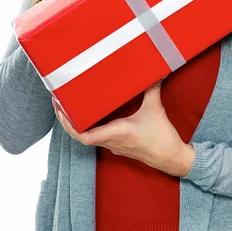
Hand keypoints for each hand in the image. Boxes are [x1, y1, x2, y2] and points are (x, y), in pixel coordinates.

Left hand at [53, 79, 194, 176]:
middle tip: (59, 104)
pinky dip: (92, 128)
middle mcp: (112, 141)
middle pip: (81, 135)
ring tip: (72, 108)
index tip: (60, 111)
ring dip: (78, 125)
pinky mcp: (121, 146)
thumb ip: (152, 89)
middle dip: (68, 121)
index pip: (84, 136)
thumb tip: (154, 72)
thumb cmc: (162, 138)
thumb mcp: (155, 109)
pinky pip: (100, 138)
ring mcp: (115, 145)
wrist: (171, 158)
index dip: (68, 125)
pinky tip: (93, 116)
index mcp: (116, 133)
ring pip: (90, 137)